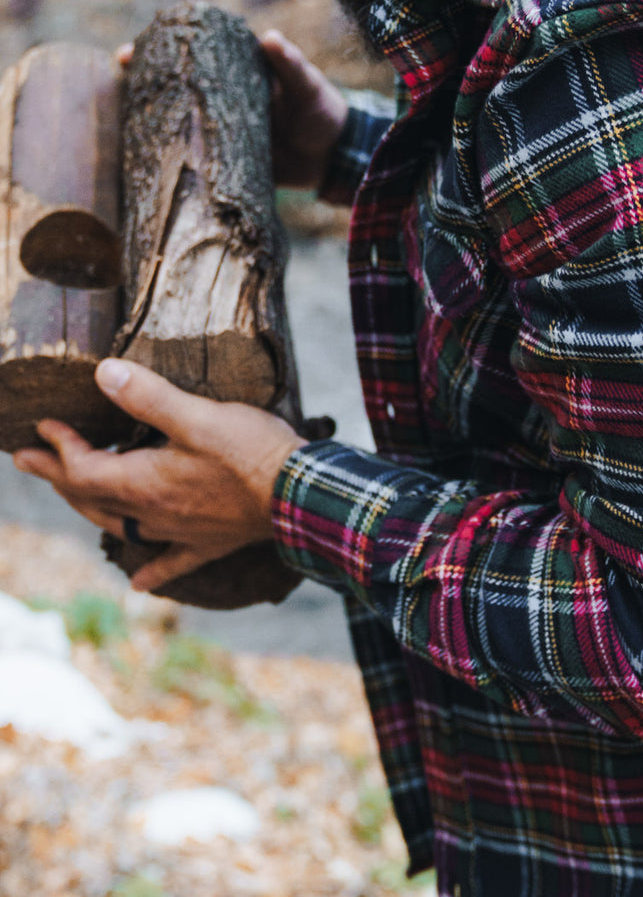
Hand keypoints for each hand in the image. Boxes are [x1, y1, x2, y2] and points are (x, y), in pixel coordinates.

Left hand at [12, 359, 305, 592]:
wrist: (300, 496)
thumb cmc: (251, 453)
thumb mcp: (198, 415)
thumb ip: (148, 397)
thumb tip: (103, 374)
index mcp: (144, 483)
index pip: (83, 467)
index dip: (59, 446)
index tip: (43, 424)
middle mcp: (152, 513)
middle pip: (91, 498)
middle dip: (57, 476)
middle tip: (28, 459)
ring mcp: (179, 532)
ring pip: (119, 526)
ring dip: (89, 509)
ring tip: (72, 497)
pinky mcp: (209, 542)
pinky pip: (170, 561)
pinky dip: (151, 570)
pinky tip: (139, 583)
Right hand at [116, 30, 348, 190]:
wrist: (333, 157)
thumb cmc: (321, 110)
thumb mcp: (307, 86)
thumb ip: (290, 65)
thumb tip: (270, 37)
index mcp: (236, 75)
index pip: (192, 56)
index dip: (161, 51)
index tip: (131, 50)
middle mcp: (220, 100)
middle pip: (175, 87)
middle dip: (144, 83)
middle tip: (118, 78)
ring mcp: (218, 131)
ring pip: (178, 122)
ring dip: (151, 120)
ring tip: (119, 117)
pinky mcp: (223, 162)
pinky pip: (192, 157)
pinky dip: (172, 157)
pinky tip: (144, 157)